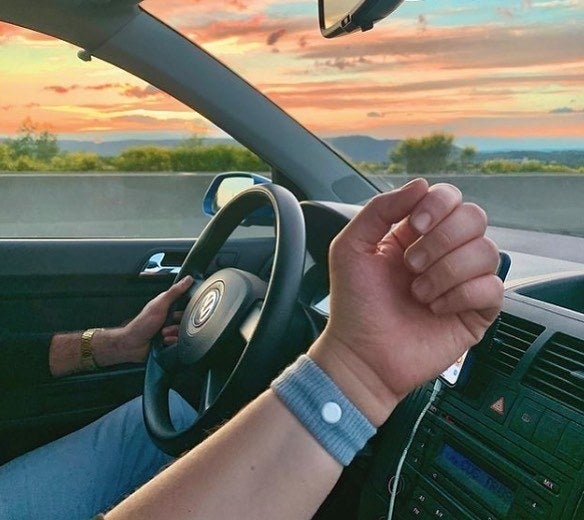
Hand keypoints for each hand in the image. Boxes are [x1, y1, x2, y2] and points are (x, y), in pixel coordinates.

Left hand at [120, 276, 193, 362]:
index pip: (185, 301)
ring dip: (175, 332)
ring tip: (164, 333)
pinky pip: (180, 340)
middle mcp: (169, 316)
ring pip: (184, 329)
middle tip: (171, 323)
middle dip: (181, 322)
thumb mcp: (159, 305)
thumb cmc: (142, 324)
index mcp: (167, 305)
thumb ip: (174, 292)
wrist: (133, 345)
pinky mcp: (170, 339)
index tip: (193, 306)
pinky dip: (173, 340)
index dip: (190, 304)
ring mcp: (170, 328)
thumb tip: (187, 279)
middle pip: (187, 317)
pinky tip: (165, 340)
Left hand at [309, 179, 502, 425]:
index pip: (449, 198)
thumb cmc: (354, 304)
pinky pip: (492, 288)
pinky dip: (461, 296)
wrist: (362, 355)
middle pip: (474, 218)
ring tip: (419, 293)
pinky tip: (436, 309)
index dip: (439, 205)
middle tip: (411, 265)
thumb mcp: (351, 247)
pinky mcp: (476, 311)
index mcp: (416, 234)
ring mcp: (462, 281)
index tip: (416, 225)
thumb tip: (421, 184)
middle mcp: (443, 253)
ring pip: (486, 251)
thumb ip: (380, 209)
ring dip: (447, 272)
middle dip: (442, 240)